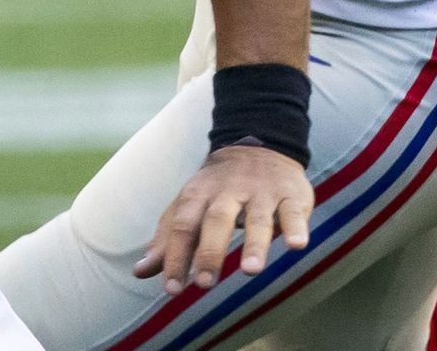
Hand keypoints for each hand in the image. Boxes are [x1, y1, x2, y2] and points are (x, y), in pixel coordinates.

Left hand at [133, 145, 312, 294]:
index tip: (172, 290)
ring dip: (254, 244)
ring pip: (257, 218)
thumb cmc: (217, 189)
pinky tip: (297, 245)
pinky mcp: (290, 194)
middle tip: (205, 284)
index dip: (176, 257)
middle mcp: (229, 191)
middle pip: (216, 220)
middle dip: (210, 252)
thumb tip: (140, 272)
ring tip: (250, 270)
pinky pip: (293, 211)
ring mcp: (261, 192)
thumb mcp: (189, 206)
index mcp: (199, 194)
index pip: (183, 226)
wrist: (258, 145)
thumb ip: (168, 240)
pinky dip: (296, 227)